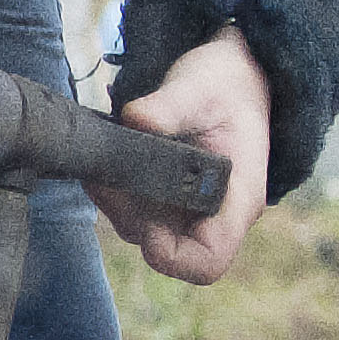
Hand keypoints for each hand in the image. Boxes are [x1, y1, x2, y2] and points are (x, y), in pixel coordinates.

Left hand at [89, 22, 268, 281]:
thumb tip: (136, 119)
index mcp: (236, 201)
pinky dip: (109, 189)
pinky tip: (102, 160)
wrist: (231, 78)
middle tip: (108, 173)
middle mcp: (209, 214)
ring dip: (113, 200)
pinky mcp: (161, 196)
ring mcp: (183, 208)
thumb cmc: (226, 87)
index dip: (172, 256)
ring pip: (137, 228)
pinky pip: (127, 208)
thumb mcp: (202, 88)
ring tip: (103, 159)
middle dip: (128, 213)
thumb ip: (170, 106)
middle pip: (162, 247)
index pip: (208, 260)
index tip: (146, 219)